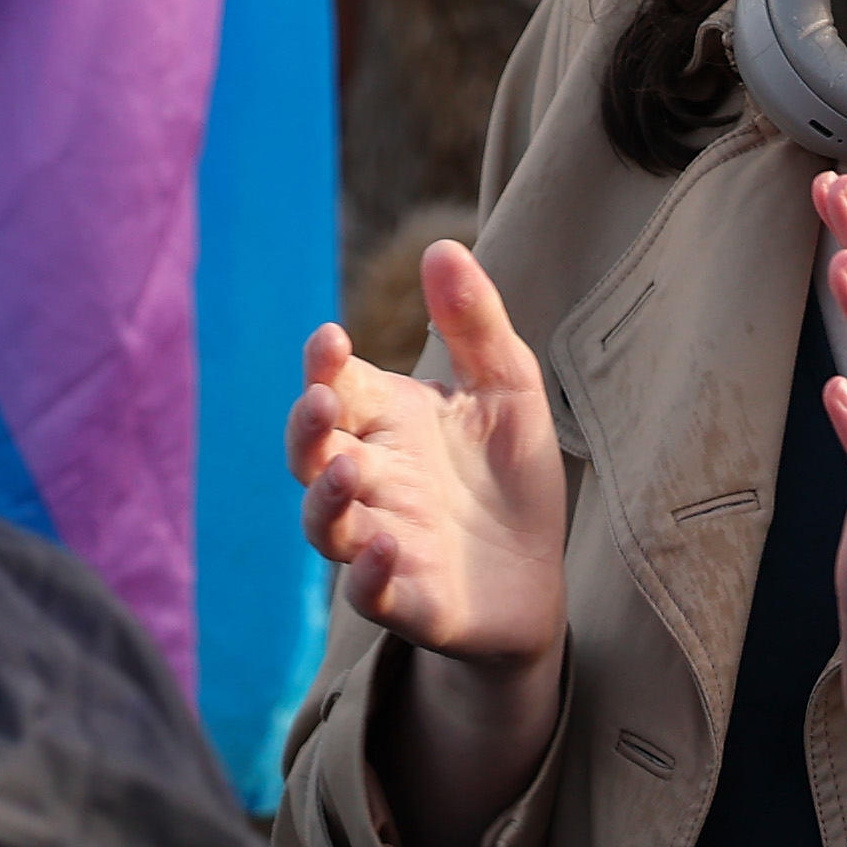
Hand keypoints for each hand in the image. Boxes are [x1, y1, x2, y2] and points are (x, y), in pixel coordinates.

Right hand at [292, 241, 570, 846]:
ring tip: (347, 473)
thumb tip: (442, 245)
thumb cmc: (510, 479)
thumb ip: (474, 323)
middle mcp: (371, 482)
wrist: (539, 579)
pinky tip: (386, 549)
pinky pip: (372, 593)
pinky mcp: (410, 601)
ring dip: (326, 500)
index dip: (323, 366)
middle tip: (323, 401)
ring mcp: (382, 543)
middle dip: (307, 429)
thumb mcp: (509, 390)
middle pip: (311, 454)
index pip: (336, 387)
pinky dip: (369, 575)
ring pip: (326, 526)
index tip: (331, 339)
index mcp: (387, 424)